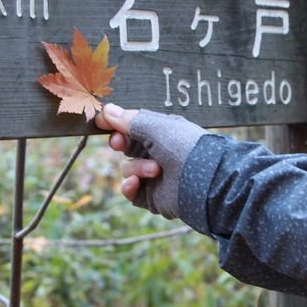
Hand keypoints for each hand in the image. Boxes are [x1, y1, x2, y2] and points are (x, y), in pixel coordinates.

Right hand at [94, 104, 207, 218]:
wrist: (205, 182)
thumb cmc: (184, 147)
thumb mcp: (156, 127)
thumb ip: (130, 119)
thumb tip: (107, 110)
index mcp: (161, 133)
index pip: (132, 125)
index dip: (116, 124)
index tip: (101, 121)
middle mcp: (157, 153)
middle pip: (125, 145)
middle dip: (119, 143)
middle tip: (119, 142)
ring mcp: (154, 176)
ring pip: (127, 168)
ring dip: (136, 167)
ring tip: (155, 169)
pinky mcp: (151, 196)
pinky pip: (129, 191)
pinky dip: (129, 186)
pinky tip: (136, 183)